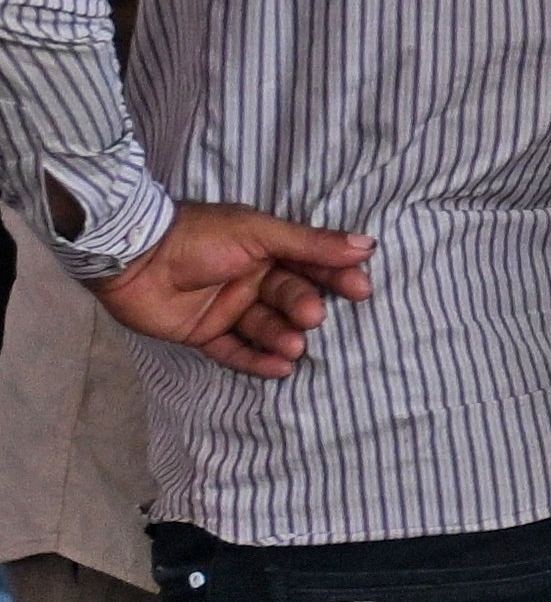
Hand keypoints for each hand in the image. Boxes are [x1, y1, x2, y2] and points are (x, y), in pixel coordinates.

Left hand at [101, 206, 367, 378]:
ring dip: (283, 338)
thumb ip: (310, 243)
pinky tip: (279, 369)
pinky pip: (236, 351)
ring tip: (293, 346)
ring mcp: (227, 308)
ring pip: (267, 328)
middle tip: (310, 317)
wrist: (133, 257)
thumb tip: (367, 246)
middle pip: (290, 298)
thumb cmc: (198, 237)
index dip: (336, 277)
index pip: (310, 265)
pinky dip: (256, 362)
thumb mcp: (258, 233)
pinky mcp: (204, 334)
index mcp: (265, 250)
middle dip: (303, 309)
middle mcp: (250, 279)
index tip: (359, 291)